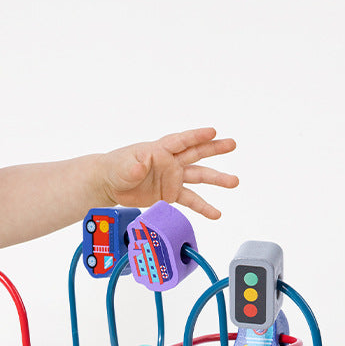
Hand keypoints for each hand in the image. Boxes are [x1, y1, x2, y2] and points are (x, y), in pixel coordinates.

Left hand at [98, 128, 238, 218]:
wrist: (110, 184)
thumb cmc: (116, 168)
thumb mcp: (124, 166)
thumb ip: (135, 165)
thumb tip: (141, 165)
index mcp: (160, 150)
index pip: (181, 141)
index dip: (196, 136)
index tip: (213, 132)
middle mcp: (170, 162)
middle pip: (196, 153)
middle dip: (214, 149)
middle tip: (231, 144)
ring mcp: (172, 178)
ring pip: (198, 176)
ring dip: (216, 179)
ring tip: (234, 181)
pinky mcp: (170, 194)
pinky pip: (190, 200)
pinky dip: (203, 207)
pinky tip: (216, 213)